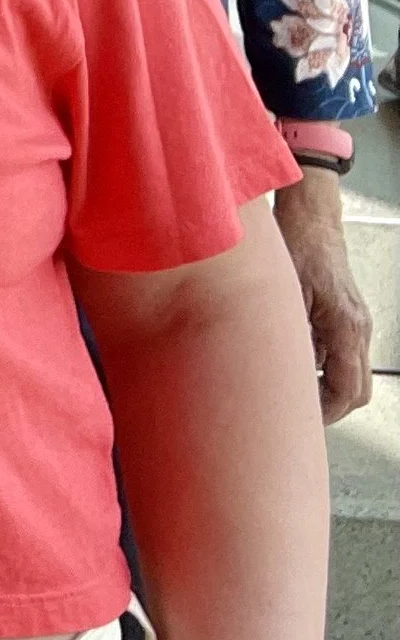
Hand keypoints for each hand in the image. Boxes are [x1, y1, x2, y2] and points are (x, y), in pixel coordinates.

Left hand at [275, 169, 374, 422]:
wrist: (312, 219)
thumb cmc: (297, 248)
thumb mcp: (286, 295)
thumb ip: (290, 337)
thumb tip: (281, 374)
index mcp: (346, 326)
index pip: (348, 390)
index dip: (327, 412)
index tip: (303, 420)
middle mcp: (359, 328)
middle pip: (358, 390)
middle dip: (331, 407)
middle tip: (298, 412)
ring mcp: (358, 323)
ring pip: (355, 375)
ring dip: (330, 388)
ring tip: (294, 389)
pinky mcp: (349, 317)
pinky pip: (347, 356)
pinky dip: (329, 369)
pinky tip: (300, 363)